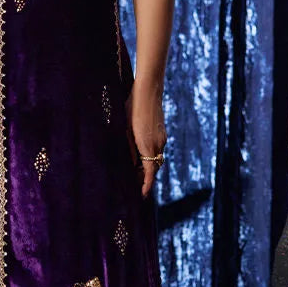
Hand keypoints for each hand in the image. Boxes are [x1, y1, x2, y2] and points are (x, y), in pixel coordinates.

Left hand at [125, 78, 166, 197]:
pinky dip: (151, 156)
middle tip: (135, 185)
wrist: (149, 91)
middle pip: (154, 168)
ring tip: (136, 170)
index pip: (150, 173)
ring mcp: (162, 138)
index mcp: (147, 145)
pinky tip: (141, 154)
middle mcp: (158, 144)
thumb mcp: (125, 130)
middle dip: (146, 177)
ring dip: (148, 166)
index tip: (142, 195)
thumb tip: (131, 164)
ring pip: (157, 158)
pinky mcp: (162, 132)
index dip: (146, 185)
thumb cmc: (132, 108)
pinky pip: (158, 149)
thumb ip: (129, 148)